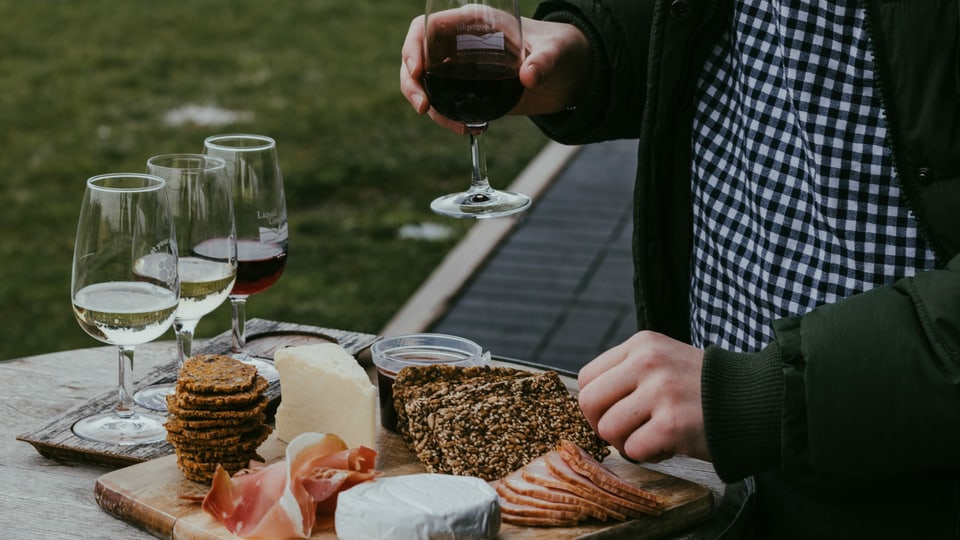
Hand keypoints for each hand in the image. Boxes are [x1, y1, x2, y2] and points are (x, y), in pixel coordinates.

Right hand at [400, 15, 591, 133]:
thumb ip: (544, 61)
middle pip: (418, 58)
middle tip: (422, 107)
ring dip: (431, 107)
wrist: (571, 72)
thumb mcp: (556, 51)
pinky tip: (469, 129)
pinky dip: (449, 118)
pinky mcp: (471, 93)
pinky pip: (446, 103)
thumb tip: (528, 78)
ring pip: (429, 84)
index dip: (414, 46)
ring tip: (457, 127)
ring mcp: (463, 70)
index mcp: (472, 22)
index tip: (418, 70)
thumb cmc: (562, 48)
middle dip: (412, 83)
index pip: (428, 28)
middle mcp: (461, 45)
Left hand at [578, 331, 709, 462]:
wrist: (756, 401)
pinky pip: (634, 450)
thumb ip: (629, 373)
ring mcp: (660, 391)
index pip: (587, 377)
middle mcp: (647, 362)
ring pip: (608, 429)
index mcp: (641, 345)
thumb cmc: (703, 388)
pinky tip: (670, 445)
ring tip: (653, 437)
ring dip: (627, 443)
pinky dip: (649, 455)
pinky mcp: (672, 423)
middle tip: (628, 433)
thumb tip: (589, 403)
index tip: (613, 414)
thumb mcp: (664, 361)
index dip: (595, 404)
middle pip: (589, 403)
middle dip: (603, 426)